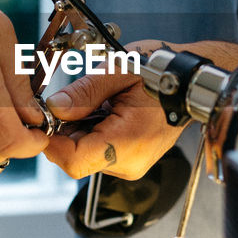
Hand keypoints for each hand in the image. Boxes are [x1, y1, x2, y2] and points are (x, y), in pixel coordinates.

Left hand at [42, 40, 185, 179]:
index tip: (46, 118)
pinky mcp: (131, 161)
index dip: (52, 142)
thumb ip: (83, 93)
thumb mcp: (118, 72)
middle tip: (72, 102)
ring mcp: (132, 165)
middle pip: (76, 159)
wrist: (190, 83)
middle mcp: (130, 163)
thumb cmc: (161, 73)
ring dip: (79, 132)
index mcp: (128, 142)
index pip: (74, 161)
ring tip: (97, 104)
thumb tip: (53, 108)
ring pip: (85, 156)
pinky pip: (99, 154)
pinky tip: (104, 113)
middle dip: (65, 132)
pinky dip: (92, 134)